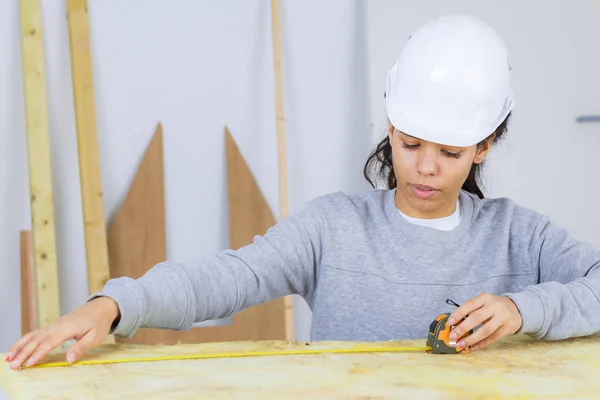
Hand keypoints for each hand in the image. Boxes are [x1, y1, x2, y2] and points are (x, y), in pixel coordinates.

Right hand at [5, 297, 119, 369]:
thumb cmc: (99, 322)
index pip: (49, 342)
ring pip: (32, 336)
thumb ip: (81, 348)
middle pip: (37, 340)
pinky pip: (35, 334)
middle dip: (23, 353)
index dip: (38, 353)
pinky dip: (24, 341)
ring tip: (9, 359)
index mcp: (67, 328)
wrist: (101, 307)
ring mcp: (53, 325)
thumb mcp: (95, 337)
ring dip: (20, 347)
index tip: (29, 364)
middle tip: (13, 366)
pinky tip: (16, 349)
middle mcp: (57, 325)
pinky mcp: (52, 326)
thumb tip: (68, 360)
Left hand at [447, 292, 521, 350]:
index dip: (458, 314)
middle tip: (452, 336)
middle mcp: (494, 306)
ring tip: (460, 344)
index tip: (449, 322)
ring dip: (471, 339)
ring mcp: (502, 317)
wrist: (517, 308)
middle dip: (462, 328)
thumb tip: (455, 324)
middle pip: (476, 318)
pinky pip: (493, 338)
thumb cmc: (494, 306)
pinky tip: (473, 347)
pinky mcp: (508, 327)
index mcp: (485, 297)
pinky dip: (482, 344)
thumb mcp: (484, 303)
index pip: (469, 304)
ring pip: (485, 330)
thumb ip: (471, 311)